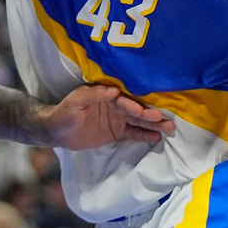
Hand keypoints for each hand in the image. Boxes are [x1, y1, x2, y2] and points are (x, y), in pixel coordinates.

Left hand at [42, 84, 175, 149]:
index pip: (123, 101)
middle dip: (151, 115)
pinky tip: (158, 137)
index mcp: (106, 96)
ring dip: (153, 125)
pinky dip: (145, 135)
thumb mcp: (75, 101)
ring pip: (139, 122)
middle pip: (136, 111)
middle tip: (166, 119)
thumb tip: (114, 90)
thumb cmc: (64, 112)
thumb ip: (93, 95)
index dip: (133, 106)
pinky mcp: (117, 133)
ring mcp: (117, 120)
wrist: (57, 131)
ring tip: (170, 128)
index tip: (144, 111)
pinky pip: (133, 133)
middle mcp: (115, 106)